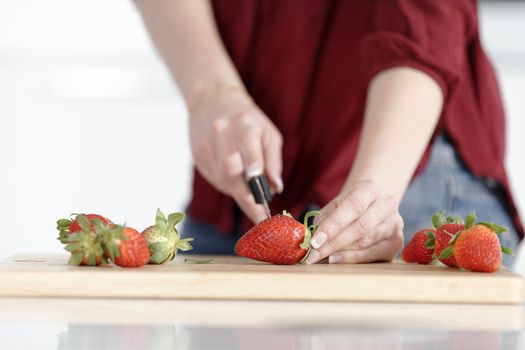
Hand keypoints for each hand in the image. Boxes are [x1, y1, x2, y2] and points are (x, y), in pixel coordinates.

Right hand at [189, 91, 283, 223]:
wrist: (213, 103)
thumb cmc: (248, 121)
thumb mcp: (269, 134)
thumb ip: (273, 161)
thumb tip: (276, 188)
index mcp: (243, 123)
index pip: (247, 144)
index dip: (252, 164)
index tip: (260, 187)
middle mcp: (220, 132)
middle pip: (231, 170)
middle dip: (246, 196)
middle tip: (260, 215)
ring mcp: (205, 145)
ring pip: (222, 180)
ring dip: (239, 192)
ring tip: (251, 192)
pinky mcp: (197, 155)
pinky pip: (215, 179)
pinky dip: (228, 185)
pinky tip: (234, 178)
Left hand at [305, 180, 403, 263]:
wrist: (373, 206)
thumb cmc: (349, 207)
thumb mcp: (336, 205)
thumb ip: (325, 218)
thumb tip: (309, 237)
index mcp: (370, 189)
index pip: (353, 207)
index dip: (333, 225)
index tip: (314, 241)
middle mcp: (387, 204)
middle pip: (361, 227)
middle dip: (334, 243)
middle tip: (313, 254)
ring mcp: (395, 224)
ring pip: (366, 242)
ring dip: (340, 252)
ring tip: (321, 258)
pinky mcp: (397, 242)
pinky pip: (373, 254)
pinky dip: (352, 258)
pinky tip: (336, 260)